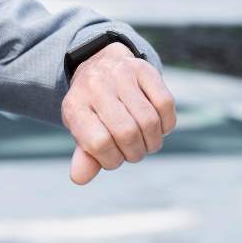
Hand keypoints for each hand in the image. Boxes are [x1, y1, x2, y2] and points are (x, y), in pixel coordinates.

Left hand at [62, 42, 175, 184]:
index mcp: (74, 105)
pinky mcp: (144, 68)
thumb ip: (85, 155)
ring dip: (153, 141)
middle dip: (135, 153)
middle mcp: (95, 86)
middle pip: (127, 132)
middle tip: (134, 153)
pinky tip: (159, 127)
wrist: (100, 64)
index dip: (111, 160)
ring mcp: (120, 74)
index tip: (113, 158)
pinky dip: (166, 124)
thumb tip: (79, 178)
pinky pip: (165, 103)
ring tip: (146, 142)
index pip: (98, 143)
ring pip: (149, 120)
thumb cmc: (93, 108)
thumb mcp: (82, 130)